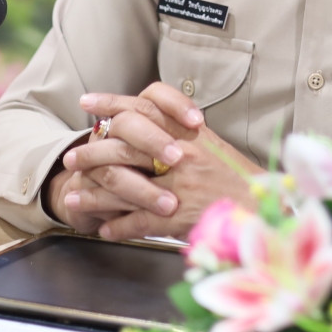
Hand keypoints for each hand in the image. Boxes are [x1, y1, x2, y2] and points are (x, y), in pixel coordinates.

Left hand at [59, 83, 260, 240]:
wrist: (260, 210)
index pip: (145, 106)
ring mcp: (177, 186)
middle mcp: (181, 154)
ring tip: (73, 199)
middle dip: (91, 152)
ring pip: (121, 185)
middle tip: (71, 158)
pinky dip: (117, 226)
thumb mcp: (211, 145)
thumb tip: (149, 125)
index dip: (113, 102)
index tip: (87, 102)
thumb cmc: (236, 179)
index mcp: (189, 133)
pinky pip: (136, 222)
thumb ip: (182, 134)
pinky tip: (104, 229)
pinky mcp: (176, 218)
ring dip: (93, 194)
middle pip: (123, 146)